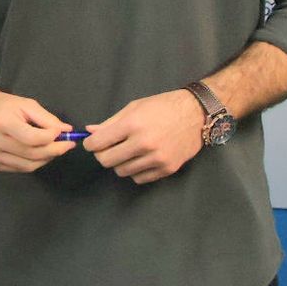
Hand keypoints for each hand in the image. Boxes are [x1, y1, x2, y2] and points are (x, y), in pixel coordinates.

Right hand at [0, 66, 73, 173]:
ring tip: (54, 149)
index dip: (51, 138)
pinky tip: (38, 153)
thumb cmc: (6, 105)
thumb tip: (66, 131)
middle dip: (54, 150)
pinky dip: (34, 163)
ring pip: (28, 166)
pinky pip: (21, 169)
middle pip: (32, 154)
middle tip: (67, 144)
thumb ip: (47, 119)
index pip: (32, 138)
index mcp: (2, 122)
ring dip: (46, 159)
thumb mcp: (27, 104)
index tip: (62, 133)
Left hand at [82, 89, 204, 183]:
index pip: (98, 144)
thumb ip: (110, 123)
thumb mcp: (133, 108)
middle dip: (102, 155)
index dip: (90, 144)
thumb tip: (89, 132)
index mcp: (132, 124)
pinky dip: (135, 171)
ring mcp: (157, 159)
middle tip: (108, 148)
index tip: (92, 143)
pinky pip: (139, 178)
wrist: (196, 114)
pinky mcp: (167, 169)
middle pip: (107, 161)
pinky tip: (140, 159)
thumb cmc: (162, 106)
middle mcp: (144, 143)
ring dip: (119, 163)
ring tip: (127, 151)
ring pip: (122, 171)